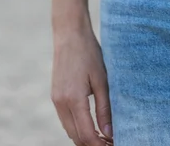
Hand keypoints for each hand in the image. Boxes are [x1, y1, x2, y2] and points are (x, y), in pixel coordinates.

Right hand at [51, 27, 112, 145]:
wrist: (70, 35)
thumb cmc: (89, 53)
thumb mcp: (101, 80)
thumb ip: (104, 108)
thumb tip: (109, 132)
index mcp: (74, 99)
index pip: (87, 134)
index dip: (100, 145)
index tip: (113, 144)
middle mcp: (61, 103)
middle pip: (76, 137)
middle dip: (93, 143)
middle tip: (111, 142)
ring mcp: (56, 100)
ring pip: (69, 130)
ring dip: (84, 137)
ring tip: (104, 135)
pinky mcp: (55, 95)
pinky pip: (65, 119)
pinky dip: (77, 127)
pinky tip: (90, 123)